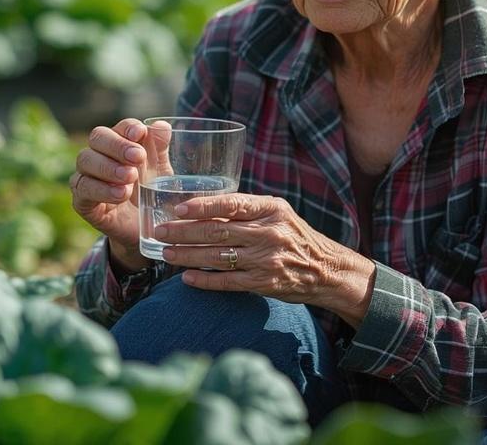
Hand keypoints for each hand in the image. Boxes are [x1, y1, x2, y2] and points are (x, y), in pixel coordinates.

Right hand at [70, 118, 164, 272]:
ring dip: (109, 167)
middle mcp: (98, 155)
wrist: (143, 229)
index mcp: (120, 143)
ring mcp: (86, 176)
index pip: (120, 127)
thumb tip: (162, 126)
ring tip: (130, 178)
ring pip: (85, 160)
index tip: (140, 134)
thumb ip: (160, 150)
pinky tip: (120, 194)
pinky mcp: (81, 200)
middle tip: (137, 157)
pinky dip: (101, 190)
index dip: (128, 128)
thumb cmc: (150, 194)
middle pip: (98, 137)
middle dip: (117, 145)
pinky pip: (83, 189)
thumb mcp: (161, 173)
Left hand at [155, 193, 375, 325]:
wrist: (326, 269)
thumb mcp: (278, 214)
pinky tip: (186, 278)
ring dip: (188, 256)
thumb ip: (247, 210)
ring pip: (218, 256)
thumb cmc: (294, 236)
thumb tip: (204, 206)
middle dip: (184, 232)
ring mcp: (266, 259)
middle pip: (218, 230)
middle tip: (160, 231)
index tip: (178, 209)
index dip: (202, 206)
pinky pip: (228, 282)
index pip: (232, 203)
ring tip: (165, 253)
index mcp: (271, 209)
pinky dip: (205, 280)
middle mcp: (269, 232)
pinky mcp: (264, 283)